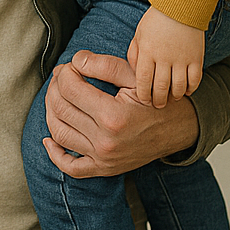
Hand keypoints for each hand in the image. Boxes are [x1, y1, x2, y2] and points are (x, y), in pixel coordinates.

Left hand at [42, 50, 199, 177]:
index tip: (71, 66)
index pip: (69, 88)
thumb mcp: (135, 76)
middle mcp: (106, 141)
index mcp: (113, 116)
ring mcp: (103, 158)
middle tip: (62, 77)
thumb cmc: (156, 99)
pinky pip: (71, 167)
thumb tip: (74, 60)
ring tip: (57, 96)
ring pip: (58, 133)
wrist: (180, 128)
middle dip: (55, 87)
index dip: (65, 72)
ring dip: (50, 111)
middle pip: (60, 108)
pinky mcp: (104, 168)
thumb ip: (103, 65)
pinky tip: (49, 139)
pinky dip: (55, 154)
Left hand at [128, 6, 204, 106]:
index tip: (144, 100)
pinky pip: (195, 79)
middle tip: (157, 105)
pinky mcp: (196, 57)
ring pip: (178, 86)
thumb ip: (134, 53)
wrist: (181, 6)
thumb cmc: (156, 20)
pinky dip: (191, 88)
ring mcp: (181, 58)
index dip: (143, 94)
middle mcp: (164, 57)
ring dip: (175, 96)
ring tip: (171, 99)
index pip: (143, 80)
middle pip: (160, 87)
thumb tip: (134, 71)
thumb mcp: (138, 34)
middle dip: (158, 100)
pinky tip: (187, 91)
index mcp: (147, 51)